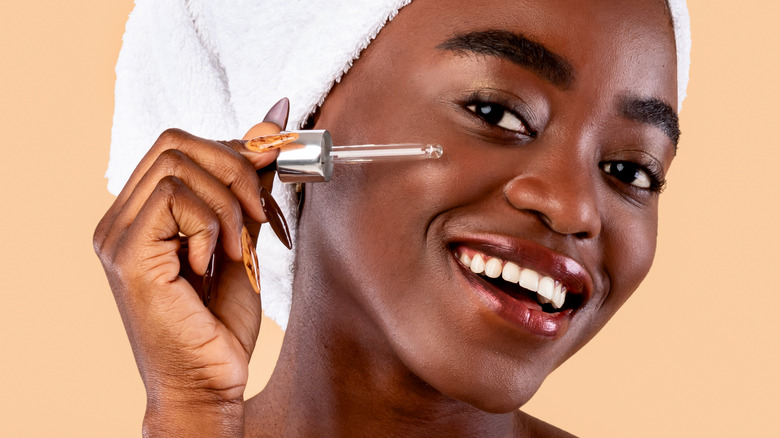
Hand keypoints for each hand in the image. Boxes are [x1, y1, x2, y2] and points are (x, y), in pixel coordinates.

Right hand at [94, 99, 290, 435]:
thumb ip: (249, 187)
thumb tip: (275, 121)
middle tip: (263, 214)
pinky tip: (216, 262)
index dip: (235, 149)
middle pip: (176, 142)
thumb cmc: (221, 325)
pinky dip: (211, 223)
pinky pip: (173, 196)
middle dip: (235, 167)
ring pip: (177, 164)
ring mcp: (117, 236)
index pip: (182, 146)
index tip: (276, 165)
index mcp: (143, 215)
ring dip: (228, 201)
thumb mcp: (244, 242)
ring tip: (242, 248)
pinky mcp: (126, 254)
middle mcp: (121, 220)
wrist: (209, 385)